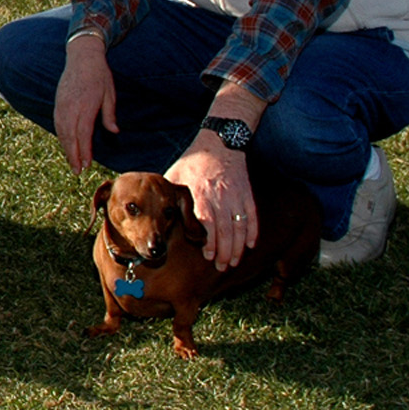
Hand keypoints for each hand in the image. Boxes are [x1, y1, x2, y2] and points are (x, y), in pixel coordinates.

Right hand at [52, 33, 117, 172]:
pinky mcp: (57, 102)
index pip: (83, 132)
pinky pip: (57, 123)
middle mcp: (71, 105)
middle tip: (78, 171)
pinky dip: (61, 136)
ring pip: (61, 130)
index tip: (87, 164)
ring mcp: (62, 103)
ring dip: (66, 148)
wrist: (81, 56)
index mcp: (86, 104)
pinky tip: (66, 144)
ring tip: (72, 162)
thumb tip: (114, 131)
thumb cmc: (100, 75)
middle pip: (70, 135)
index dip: (84, 150)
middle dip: (73, 154)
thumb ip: (109, 114)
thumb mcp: (110, 93)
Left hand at [168, 130, 256, 269]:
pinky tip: (250, 245)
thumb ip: (169, 195)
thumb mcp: (176, 175)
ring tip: (233, 261)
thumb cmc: (193, 160)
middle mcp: (221, 196)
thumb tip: (156, 212)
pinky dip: (253, 232)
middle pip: (226, 230)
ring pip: (241, 227)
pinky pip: (252, 216)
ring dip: (239, 247)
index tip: (208, 256)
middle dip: (225, 252)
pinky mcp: (247, 193)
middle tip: (221, 267)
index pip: (208, 223)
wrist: (219, 142)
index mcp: (201, 193)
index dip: (210, 242)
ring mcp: (237, 196)